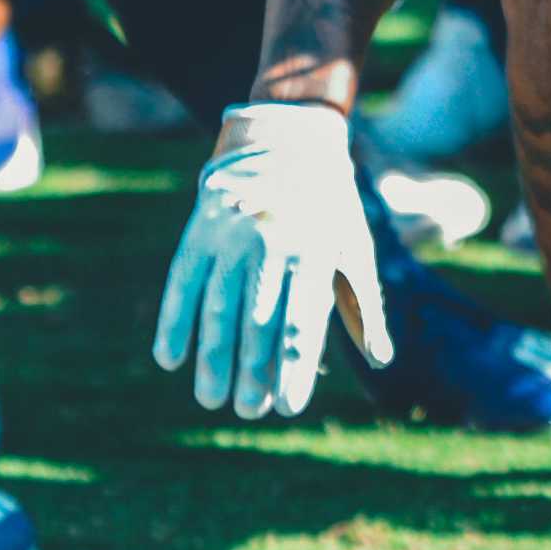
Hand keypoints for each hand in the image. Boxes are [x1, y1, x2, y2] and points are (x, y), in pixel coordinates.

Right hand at [152, 99, 390, 417]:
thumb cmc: (330, 208)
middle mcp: (272, 243)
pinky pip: (182, 282)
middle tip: (246, 411)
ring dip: (212, 357)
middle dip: (251, 371)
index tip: (287, 408)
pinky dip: (173, 320)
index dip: (293, 367)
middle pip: (258, 320)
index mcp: (315, 250)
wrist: (287, 139)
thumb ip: (365, 303)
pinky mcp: (200, 229)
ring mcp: (232, 235)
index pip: (302, 320)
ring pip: (218, 307)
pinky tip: (169, 359)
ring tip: (211, 399)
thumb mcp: (355, 246)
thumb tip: (381, 358)